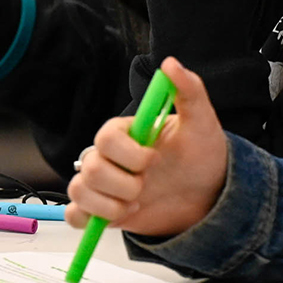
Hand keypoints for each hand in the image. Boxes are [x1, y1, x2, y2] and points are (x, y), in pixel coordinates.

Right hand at [66, 58, 228, 237]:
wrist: (208, 196)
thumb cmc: (202, 156)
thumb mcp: (202, 122)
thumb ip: (188, 90)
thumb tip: (171, 64)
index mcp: (126, 133)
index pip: (106, 138)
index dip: (127, 154)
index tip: (153, 160)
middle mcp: (110, 157)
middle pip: (90, 167)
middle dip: (123, 184)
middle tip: (147, 186)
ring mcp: (104, 185)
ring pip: (79, 191)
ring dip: (109, 205)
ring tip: (136, 204)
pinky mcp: (102, 210)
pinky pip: (75, 215)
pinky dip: (89, 218)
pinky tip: (117, 216)